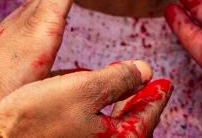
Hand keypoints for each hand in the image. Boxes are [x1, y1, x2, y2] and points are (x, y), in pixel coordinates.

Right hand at [0, 61, 171, 137]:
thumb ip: (118, 78)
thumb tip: (145, 71)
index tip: (166, 84)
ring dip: (117, 110)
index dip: (157, 95)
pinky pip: (92, 135)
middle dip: (139, 104)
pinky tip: (86, 104)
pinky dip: (96, 118)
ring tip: (120, 91)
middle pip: (132, 128)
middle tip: (146, 86)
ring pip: (111, 131)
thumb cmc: (36, 119)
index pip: (148, 116)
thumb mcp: (83, 88)